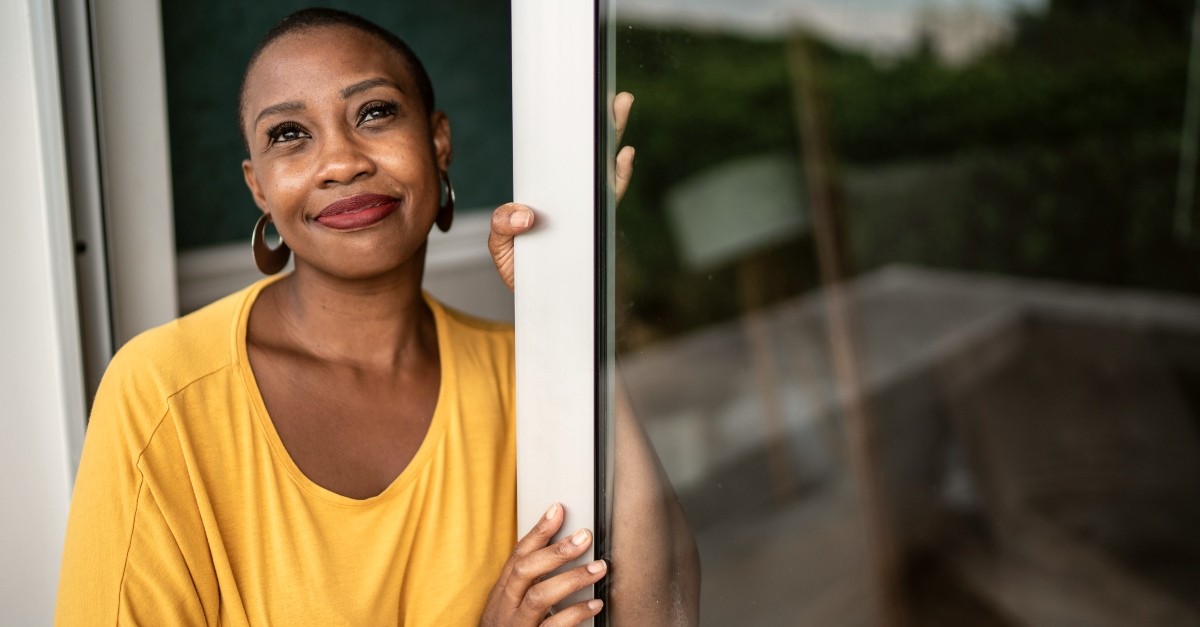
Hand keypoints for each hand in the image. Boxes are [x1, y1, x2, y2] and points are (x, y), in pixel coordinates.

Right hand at [480, 503, 606, 625]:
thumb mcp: (512, 606)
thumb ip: (530, 582)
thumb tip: (560, 546)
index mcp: (502, 595)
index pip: (517, 556)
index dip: (537, 531)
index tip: (558, 510)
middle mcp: (505, 609)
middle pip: (525, 572)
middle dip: (555, 551)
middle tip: (584, 536)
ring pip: (539, 598)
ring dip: (572, 579)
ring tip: (599, 568)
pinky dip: (576, 614)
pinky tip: (595, 604)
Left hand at [489, 92, 635, 290]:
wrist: (533, 300)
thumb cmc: (520, 267)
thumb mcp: (499, 242)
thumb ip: (503, 224)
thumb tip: (526, 216)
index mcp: (550, 194)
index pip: (565, 157)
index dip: (575, 132)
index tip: (583, 102)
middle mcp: (573, 200)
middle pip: (592, 157)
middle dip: (606, 125)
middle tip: (617, 97)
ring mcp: (587, 213)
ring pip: (605, 172)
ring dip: (614, 143)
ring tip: (620, 112)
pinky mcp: (596, 230)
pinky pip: (610, 202)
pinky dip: (619, 179)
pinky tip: (623, 159)